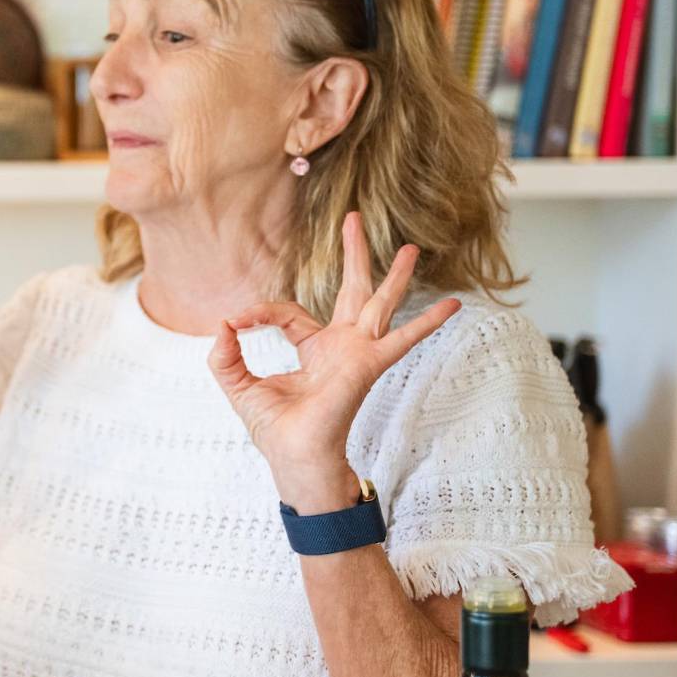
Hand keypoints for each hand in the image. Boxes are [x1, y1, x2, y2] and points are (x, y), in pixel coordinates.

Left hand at [207, 211, 460, 513]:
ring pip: (380, 304)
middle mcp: (341, 347)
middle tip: (353, 219)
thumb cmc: (275, 429)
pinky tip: (452, 305)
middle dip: (354, 255)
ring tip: (413, 247)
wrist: (294, 457)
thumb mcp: (238, 385)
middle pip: (351, 291)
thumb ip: (225, 356)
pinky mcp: (368, 364)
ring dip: (395, 276)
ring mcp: (359, 354)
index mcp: (314, 350)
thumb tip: (224, 325)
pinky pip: (403, 339)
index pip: (290, 314)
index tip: (238, 321)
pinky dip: (427, 323)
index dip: (261, 313)